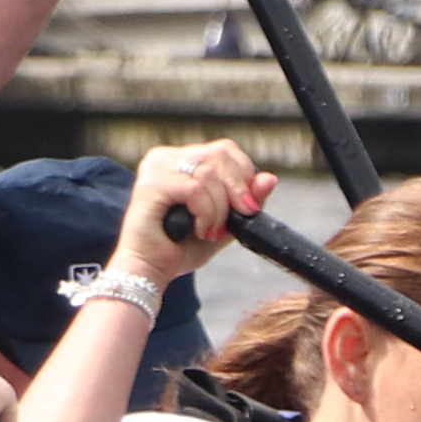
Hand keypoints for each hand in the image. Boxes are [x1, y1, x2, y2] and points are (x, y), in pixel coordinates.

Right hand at [128, 138, 266, 267]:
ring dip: (219, 209)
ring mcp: (156, 167)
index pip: (224, 150)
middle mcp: (166, 157)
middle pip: (219, 154)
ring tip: (210, 231)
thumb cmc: (179, 248)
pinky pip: (195, 189)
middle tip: (240, 216)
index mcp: (181, 160)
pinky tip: (200, 230)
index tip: (248, 206)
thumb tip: (270, 178)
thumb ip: (246, 201)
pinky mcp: (151, 183)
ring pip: (209, 174)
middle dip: (238, 189)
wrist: (150, 271)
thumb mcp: (224, 222)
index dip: (244, 174)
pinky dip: (206, 212)